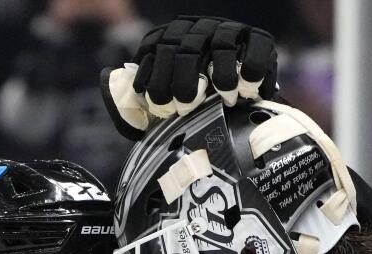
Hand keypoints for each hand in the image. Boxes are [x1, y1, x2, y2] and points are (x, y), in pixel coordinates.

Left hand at [100, 16, 277, 139]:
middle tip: (187, 105)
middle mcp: (197, 29)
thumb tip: (113, 82)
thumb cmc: (194, 106)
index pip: (156, 48)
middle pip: (186, 50)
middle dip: (184, 80)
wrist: (238, 103)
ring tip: (224, 98)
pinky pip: (255, 48)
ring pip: (221, 46)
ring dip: (221, 74)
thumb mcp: (163, 101)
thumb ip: (136, 99)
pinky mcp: (257, 39)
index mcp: (171, 39)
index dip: (156, 76)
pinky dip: (252, 68)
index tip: (159, 105)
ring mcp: (228, 31)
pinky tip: (248, 90)